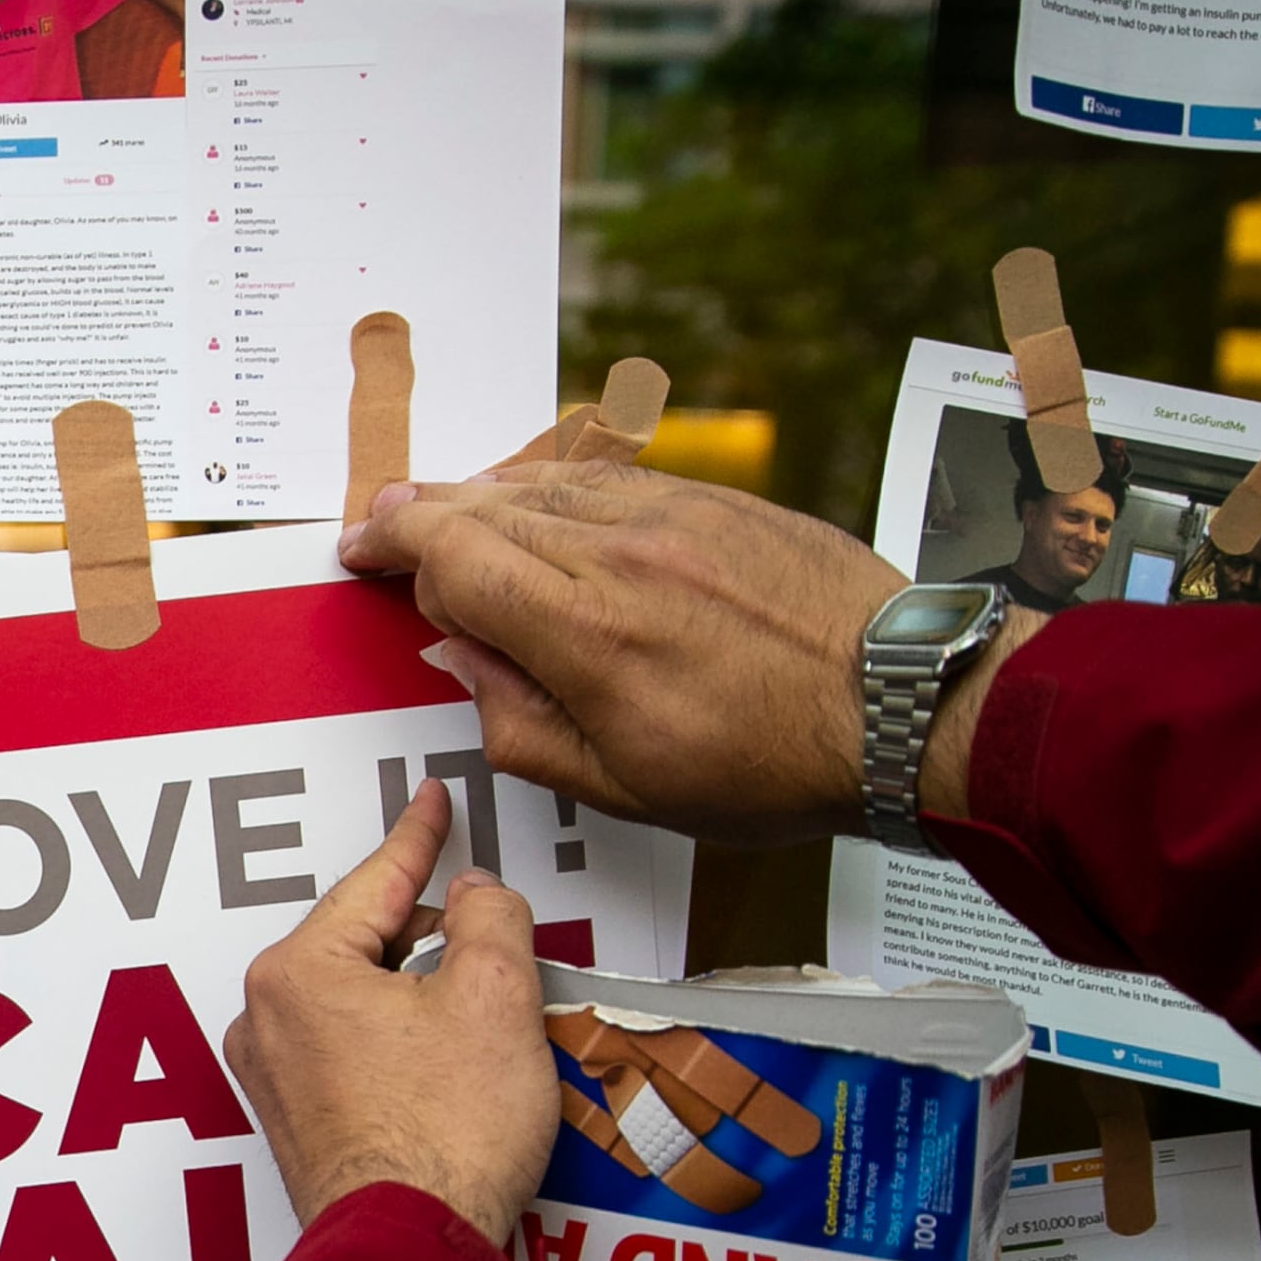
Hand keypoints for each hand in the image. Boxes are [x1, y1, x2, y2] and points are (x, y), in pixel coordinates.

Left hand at [221, 777, 554, 1247]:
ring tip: (483, 1040)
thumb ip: (489, 919)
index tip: (431, 803)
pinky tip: (451, 1079)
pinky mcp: (297, 1125)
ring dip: (422, 1004)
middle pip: (367, 944)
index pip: (375, 880)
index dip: (420, 838)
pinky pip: (354, 1055)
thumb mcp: (496, 996)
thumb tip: (476, 895)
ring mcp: (274, 1078)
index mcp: (300, 971)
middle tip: (496, 960)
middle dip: (434, 945)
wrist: (413, 1250)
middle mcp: (267, 1019)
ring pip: (362, 1003)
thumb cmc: (444, 1139)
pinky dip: (404, 1051)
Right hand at [337, 463, 1013, 845]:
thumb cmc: (768, 764)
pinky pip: (603, 474)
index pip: (450, 555)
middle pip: (482, 503)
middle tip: (381, 525)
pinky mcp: (713, 499)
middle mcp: (618, 552)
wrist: (899, 705)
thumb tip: (464, 659)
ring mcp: (669, 514)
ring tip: (445, 509)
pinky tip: (533, 498)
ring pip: (540, 479)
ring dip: (478, 491)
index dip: (391, 547)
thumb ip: (519, 722)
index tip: (361, 555)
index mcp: (583, 631)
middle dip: (418, 511)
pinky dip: (548, 483)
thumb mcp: (621, 786)